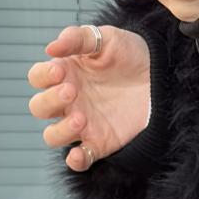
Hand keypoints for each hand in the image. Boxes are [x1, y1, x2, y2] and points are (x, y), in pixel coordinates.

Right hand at [27, 24, 151, 172]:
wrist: (161, 76)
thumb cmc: (129, 55)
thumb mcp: (106, 37)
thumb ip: (77, 38)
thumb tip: (50, 48)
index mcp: (65, 74)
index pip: (37, 78)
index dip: (42, 76)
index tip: (60, 71)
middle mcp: (69, 101)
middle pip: (39, 108)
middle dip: (50, 101)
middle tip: (72, 91)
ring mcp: (82, 123)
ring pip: (52, 135)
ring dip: (61, 130)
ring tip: (82, 118)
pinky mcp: (99, 142)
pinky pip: (79, 159)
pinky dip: (75, 161)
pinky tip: (78, 154)